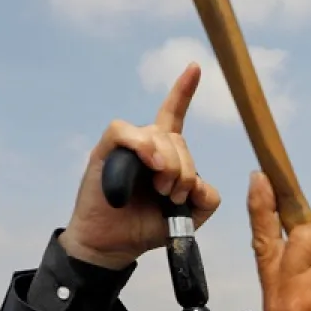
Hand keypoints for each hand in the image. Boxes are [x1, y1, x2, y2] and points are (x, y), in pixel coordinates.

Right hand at [64, 64, 221, 269]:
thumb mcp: (190, 217)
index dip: (183, 91)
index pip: (174, 115)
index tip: (195, 67)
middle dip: (185, 170)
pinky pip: (124, 131)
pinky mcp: (105, 150)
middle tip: (174, 195)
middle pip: (178, 139)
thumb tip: (198, 181)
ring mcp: (126, 147)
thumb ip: (206, 198)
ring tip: (163, 191)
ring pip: (159, 136)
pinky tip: (150, 162)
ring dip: (170, 166)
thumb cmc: (149, 226)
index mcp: (166, 154)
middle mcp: (146, 145)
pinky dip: (141, 145)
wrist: (114, 244)